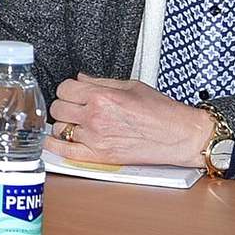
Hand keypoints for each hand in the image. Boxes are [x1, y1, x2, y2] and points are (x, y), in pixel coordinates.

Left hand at [49, 75, 214, 166]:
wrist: (179, 136)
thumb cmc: (162, 112)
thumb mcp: (131, 86)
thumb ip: (101, 82)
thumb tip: (81, 78)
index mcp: (103, 96)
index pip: (65, 88)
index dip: (68, 89)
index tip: (73, 92)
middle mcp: (96, 117)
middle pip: (58, 107)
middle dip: (65, 105)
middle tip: (75, 107)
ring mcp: (95, 138)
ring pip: (59, 128)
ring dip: (64, 124)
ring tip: (76, 123)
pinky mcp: (98, 156)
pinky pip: (63, 152)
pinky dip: (55, 146)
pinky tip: (56, 140)